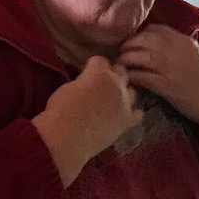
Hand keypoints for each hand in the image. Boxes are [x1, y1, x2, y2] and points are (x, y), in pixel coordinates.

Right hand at [32, 56, 141, 186]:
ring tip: (112, 101)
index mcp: (99, 72)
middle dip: (111, 75)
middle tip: (99, 86)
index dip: (92, 66)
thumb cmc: (60, 111)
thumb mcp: (67, 87)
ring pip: (132, 91)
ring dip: (123, 93)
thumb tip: (85, 84)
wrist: (67, 138)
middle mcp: (116, 83)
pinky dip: (132, 113)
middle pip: (120, 71)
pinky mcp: (127, 121)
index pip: (100, 60)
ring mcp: (125, 102)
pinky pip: (138, 114)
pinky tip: (124, 116)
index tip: (85, 73)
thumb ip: (82, 81)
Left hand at [118, 27, 198, 158]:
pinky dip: (130, 77)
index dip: (138, 34)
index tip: (131, 41)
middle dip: (126, 46)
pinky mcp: (164, 85)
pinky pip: (140, 77)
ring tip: (119, 66)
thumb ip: (175, 42)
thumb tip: (155, 39)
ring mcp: (167, 67)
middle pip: (139, 40)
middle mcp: (172, 50)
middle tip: (119, 53)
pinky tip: (126, 79)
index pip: (152, 29)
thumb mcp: (192, 50)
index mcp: (180, 39)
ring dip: (124, 61)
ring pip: (136, 57)